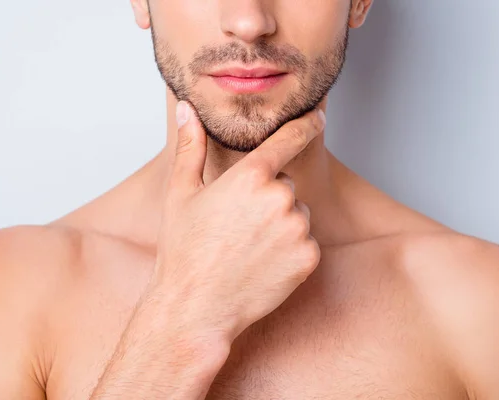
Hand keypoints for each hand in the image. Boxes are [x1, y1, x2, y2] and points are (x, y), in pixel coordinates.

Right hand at [151, 100, 325, 341]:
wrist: (196, 308)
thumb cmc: (184, 252)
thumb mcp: (181, 194)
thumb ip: (191, 147)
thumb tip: (186, 110)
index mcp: (250, 176)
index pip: (288, 139)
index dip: (306, 124)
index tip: (318, 117)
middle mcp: (280, 197)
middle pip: (286, 186)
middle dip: (268, 199)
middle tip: (238, 226)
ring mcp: (297, 229)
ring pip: (297, 214)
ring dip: (281, 225)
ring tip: (248, 248)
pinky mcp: (309, 258)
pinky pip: (306, 242)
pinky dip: (291, 251)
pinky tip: (263, 264)